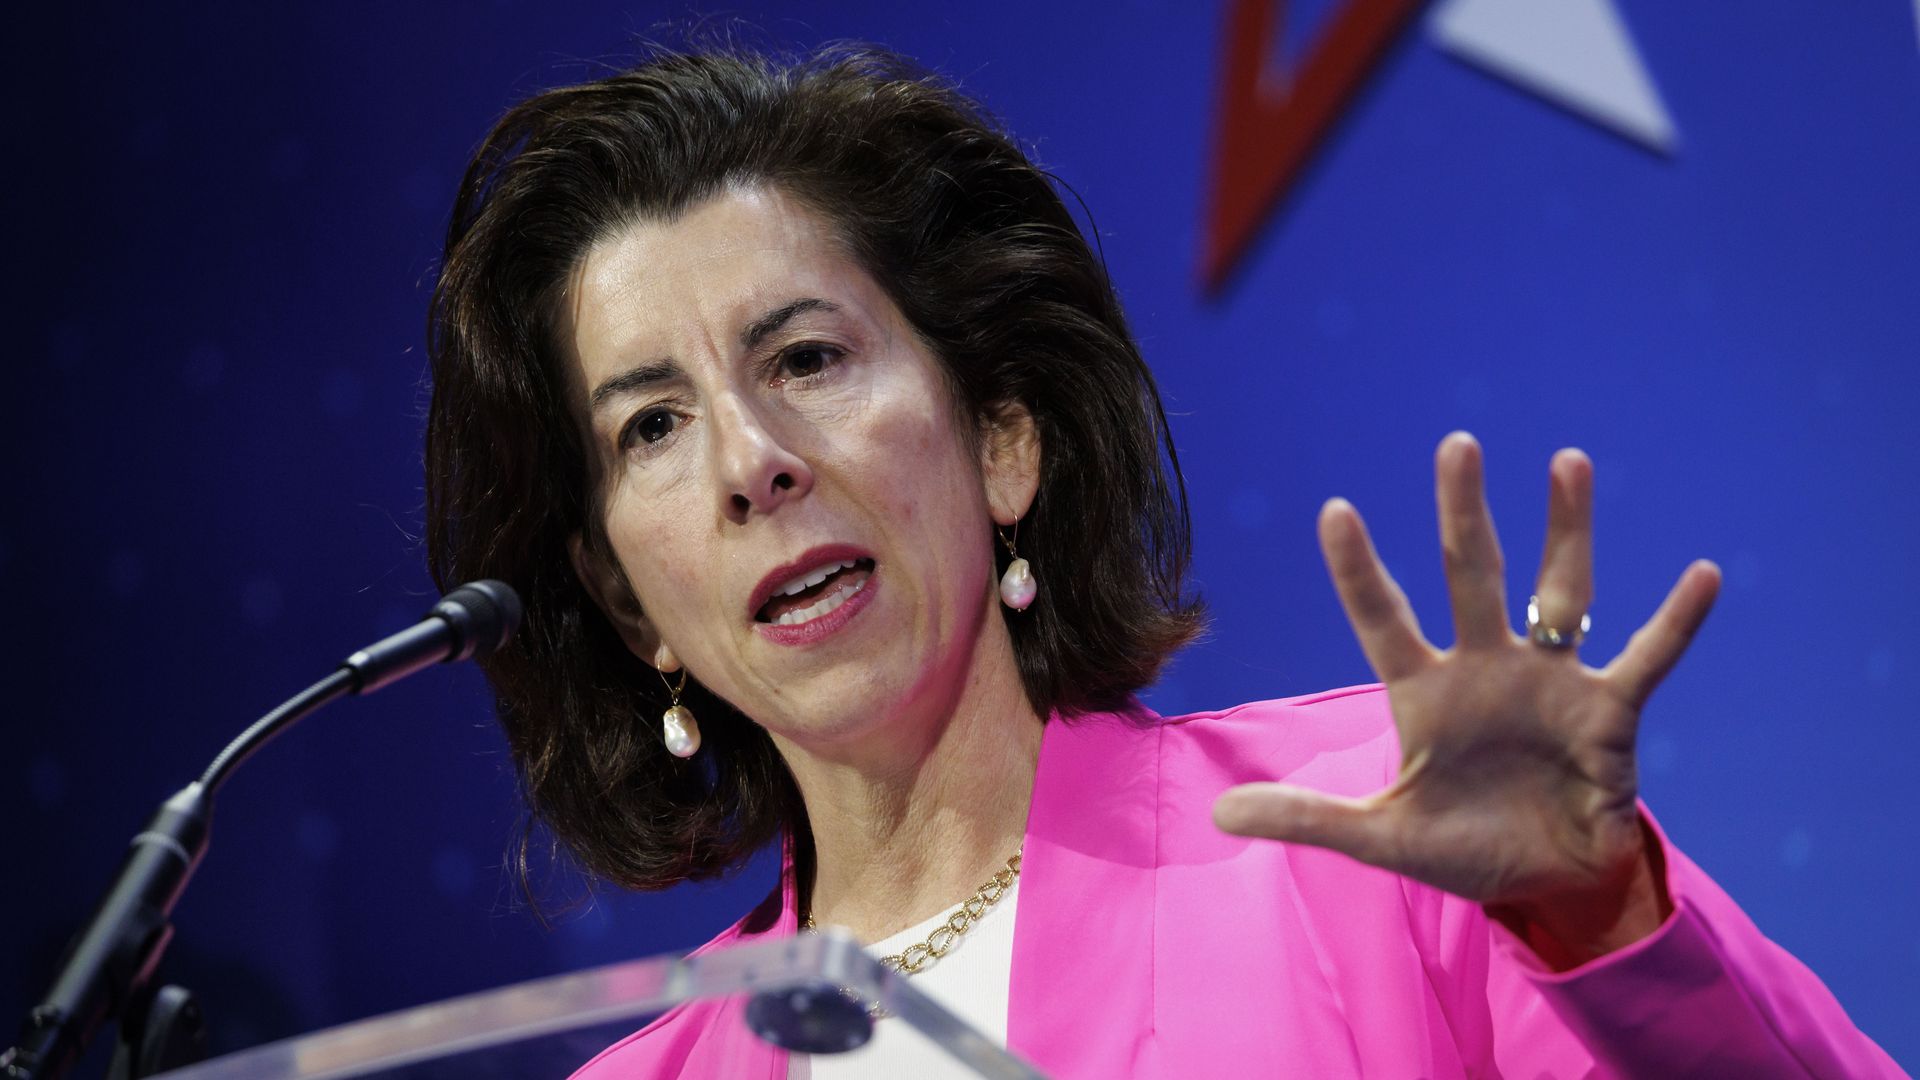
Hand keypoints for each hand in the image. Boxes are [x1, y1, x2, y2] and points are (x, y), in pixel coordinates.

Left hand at [1213, 432, 1720, 963]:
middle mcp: (1487, 667)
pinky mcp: (1609, 712)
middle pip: (1469, 575)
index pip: (1383, 617)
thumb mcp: (1380, 838)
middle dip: (1462, 513)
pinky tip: (1704, 574)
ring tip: (1567, 461)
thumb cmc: (1464, 849)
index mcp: (1425, 691)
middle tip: (1456, 444)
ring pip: (1560, 590)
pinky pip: (1648, 658)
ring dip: (1567, 530)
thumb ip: (1307, 818)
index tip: (1334, 509)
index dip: (1360, 570)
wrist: (1548, 888)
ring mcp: (1551, 682)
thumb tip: (1217, 813)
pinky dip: (1676, 622)